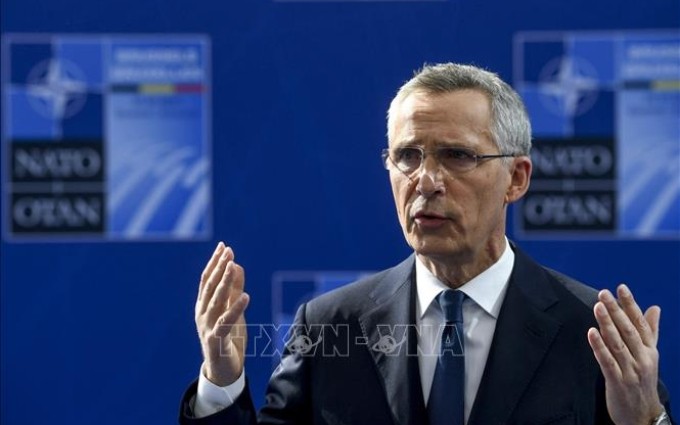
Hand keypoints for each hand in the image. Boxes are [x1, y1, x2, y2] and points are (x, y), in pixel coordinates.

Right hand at [195, 242, 249, 385]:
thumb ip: (234, 289)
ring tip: (233, 266)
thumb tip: (237, 265)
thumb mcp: (233, 310)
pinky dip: (235, 309)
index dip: (215, 262)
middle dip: (219, 268)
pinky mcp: (215, 341)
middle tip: (228, 251)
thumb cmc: (228, 338)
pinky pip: (226, 322)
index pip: (207, 280)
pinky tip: (246, 296)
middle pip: (210, 287)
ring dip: (224, 282)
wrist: (222, 370)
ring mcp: (207, 327)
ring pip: (216, 301)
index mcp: (204, 305)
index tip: (223, 246)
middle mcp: (202, 314)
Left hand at [587, 284, 663, 424]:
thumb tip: (654, 308)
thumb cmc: (643, 380)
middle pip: (628, 330)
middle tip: (604, 293)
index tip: (621, 287)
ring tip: (598, 306)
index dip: (630, 304)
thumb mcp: (650, 355)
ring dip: (607, 324)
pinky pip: (607, 361)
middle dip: (616, 310)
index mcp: (649, 350)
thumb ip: (650, 331)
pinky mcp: (617, 381)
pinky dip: (599, 346)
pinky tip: (591, 332)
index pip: (640, 323)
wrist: (643, 415)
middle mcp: (642, 358)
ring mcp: (630, 370)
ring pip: (617, 343)